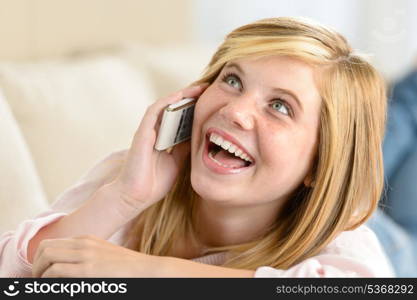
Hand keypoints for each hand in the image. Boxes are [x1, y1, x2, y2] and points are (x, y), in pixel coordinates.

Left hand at [31, 235, 162, 277]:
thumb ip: (84, 258)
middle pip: (44, 248)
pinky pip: (55, 272)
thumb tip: (65, 269)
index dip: (39, 261)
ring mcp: (85, 255)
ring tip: (46, 286)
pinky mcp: (88, 270)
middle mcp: (82, 244)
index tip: (41, 275)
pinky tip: (56, 288)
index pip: (50, 244)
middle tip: (39, 281)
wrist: (146, 269)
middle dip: (36, 266)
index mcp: (85, 240)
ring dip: (40, 274)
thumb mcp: (102, 256)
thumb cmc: (126, 268)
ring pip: (46, 258)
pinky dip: (49, 281)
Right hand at [109, 84, 208, 211]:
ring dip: (181, 95)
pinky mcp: (142, 132)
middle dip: (190, 97)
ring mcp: (148, 131)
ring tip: (197, 88)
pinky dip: (167, 102)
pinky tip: (180, 96)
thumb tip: (199, 135)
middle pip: (174, 108)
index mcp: (164, 139)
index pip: (179, 117)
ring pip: (165, 106)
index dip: (193, 107)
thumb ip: (184, 147)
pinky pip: (154, 112)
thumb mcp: (177, 162)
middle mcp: (155, 132)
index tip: (209, 100)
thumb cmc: (154, 182)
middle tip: (206, 88)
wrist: (136, 197)